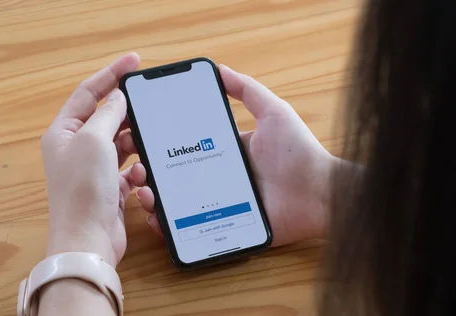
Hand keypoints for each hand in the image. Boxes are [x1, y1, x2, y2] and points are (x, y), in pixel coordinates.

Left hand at [41, 53, 139, 266]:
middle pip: (108, 118)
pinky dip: (139, 170)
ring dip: (136, 145)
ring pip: (122, 144)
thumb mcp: (94, 140)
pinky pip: (130, 168)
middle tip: (150, 108)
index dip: (111, 74)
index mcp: (64, 132)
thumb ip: (108, 114)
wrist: (88, 239)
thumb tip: (119, 98)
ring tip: (146, 147)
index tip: (135, 61)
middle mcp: (76, 148)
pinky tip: (142, 177)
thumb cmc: (83, 189)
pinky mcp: (110, 187)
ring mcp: (94, 169)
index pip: (88, 93)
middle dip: (129, 115)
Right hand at [133, 65, 335, 246]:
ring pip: (176, 204)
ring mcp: (219, 204)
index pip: (185, 148)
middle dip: (150, 173)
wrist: (320, 194)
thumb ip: (248, 90)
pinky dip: (169, 228)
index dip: (161, 146)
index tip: (138, 139)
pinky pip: (189, 230)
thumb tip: (218, 68)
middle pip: (175, 176)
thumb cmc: (299, 152)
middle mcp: (218, 177)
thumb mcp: (273, 112)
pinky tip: (156, 219)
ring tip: (143, 193)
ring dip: (154, 199)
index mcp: (225, 152)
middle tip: (135, 169)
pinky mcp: (224, 227)